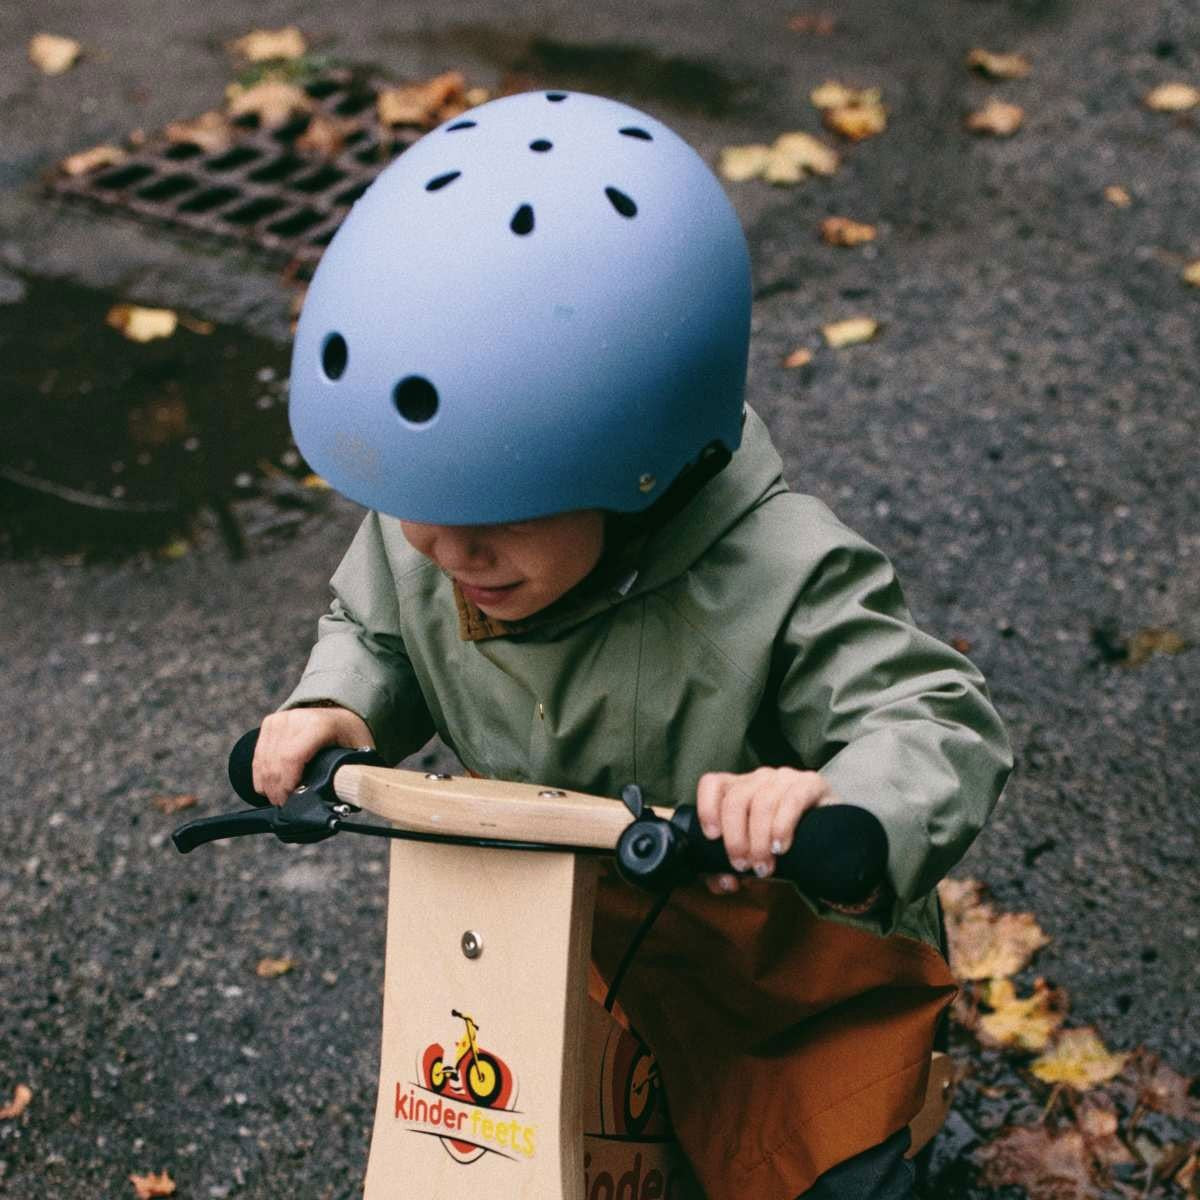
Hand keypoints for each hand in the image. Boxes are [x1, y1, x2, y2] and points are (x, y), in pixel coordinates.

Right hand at [252, 706, 373, 805]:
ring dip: (267, 785)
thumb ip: (350, 774)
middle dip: (276, 790)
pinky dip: (261, 775)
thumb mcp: (360, 752)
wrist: (342, 714)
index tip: (292, 801)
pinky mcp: (271, 722)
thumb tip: (341, 799)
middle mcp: (297, 718)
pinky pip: (259, 755)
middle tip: (285, 805)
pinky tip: (269, 786)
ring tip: (279, 798)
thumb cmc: (350, 736)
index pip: (291, 758)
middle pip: (275, 762)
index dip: (287, 784)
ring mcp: (281, 719)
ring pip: (263, 761)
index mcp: (320, 725)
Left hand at [695, 766, 835, 894]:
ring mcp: (786, 778)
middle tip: (743, 866)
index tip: (712, 838)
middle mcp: (760, 778)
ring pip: (762, 803)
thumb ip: (732, 869)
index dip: (707, 809)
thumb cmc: (786, 845)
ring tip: (765, 867)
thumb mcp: (755, 855)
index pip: (713, 784)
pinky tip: (781, 848)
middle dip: (736, 839)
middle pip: (736, 800)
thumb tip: (724, 881)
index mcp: (739, 788)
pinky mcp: (811, 783)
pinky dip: (781, 827)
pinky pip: (791, 800)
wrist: (834, 840)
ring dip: (759, 841)